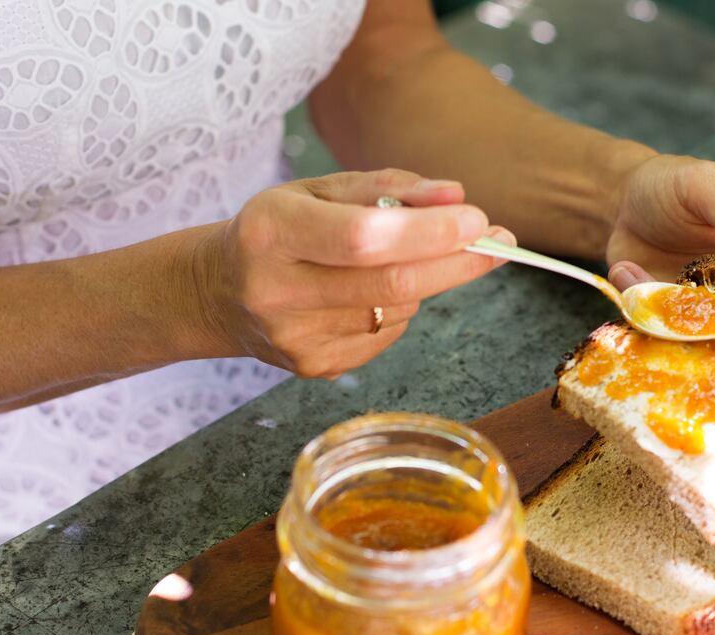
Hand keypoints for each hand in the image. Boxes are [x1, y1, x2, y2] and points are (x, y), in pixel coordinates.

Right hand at [193, 169, 512, 377]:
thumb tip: (457, 196)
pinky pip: (388, 334)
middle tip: (499, 241)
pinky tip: (367, 292)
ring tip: (397, 259)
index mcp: (271, 232)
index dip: (428, 232)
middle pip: (392, 284)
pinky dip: (399, 308)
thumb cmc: (278, 230)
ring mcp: (297, 339)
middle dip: (457, 262)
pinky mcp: (316, 368)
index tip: (477, 219)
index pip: (362, 238)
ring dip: (423, 280)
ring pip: (398, 309)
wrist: (215, 293)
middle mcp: (278, 292)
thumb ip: (390, 187)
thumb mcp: (319, 191)